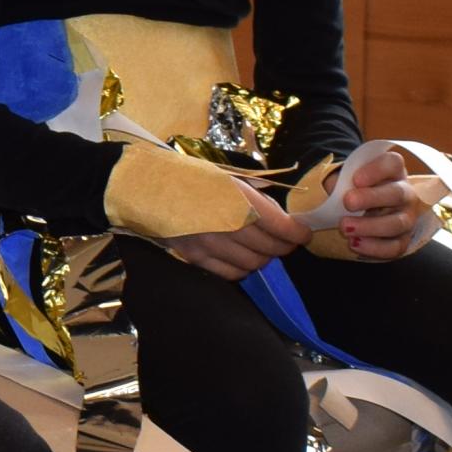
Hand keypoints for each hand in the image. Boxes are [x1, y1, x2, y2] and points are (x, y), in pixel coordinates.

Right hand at [165, 187, 301, 281]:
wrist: (148, 187)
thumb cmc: (191, 177)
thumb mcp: (229, 177)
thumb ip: (256, 199)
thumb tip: (281, 219)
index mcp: (239, 199)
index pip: (282, 227)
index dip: (298, 234)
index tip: (303, 233)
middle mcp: (228, 224)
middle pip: (271, 248)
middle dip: (284, 246)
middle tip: (286, 241)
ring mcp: (211, 244)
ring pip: (253, 264)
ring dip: (264, 258)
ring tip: (262, 248)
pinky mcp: (196, 257)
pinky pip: (231, 274)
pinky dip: (242, 269)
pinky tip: (241, 257)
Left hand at [322, 144, 440, 259]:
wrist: (358, 212)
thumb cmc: (352, 190)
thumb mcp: (345, 179)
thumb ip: (339, 180)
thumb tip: (332, 188)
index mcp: (393, 171)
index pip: (392, 163)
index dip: (376, 170)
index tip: (355, 179)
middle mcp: (405, 192)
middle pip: (397, 193)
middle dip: (372, 198)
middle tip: (348, 202)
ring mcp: (407, 217)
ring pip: (397, 223)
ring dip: (370, 226)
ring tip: (345, 228)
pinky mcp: (404, 239)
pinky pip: (395, 247)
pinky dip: (374, 247)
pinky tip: (354, 243)